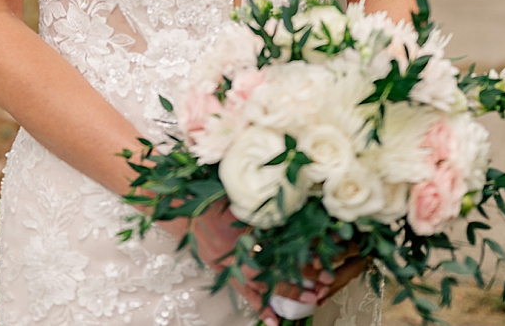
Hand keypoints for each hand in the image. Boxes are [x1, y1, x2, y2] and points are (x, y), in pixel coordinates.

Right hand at [188, 201, 366, 319]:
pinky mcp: (222, 271)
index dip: (302, 251)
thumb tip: (300, 191)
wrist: (180, 208)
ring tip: (309, 301)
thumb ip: (266, 196)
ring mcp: (228, 263)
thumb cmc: (210, 194)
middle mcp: (236, 248)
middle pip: (274, 267)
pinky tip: (273, 320)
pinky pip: (243, 293)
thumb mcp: (239, 191)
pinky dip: (259, 306)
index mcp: (243, 226)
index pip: (280, 243)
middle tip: (324, 284)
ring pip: (262, 284)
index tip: (323, 258)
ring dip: (286, 293)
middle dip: (300, 276)